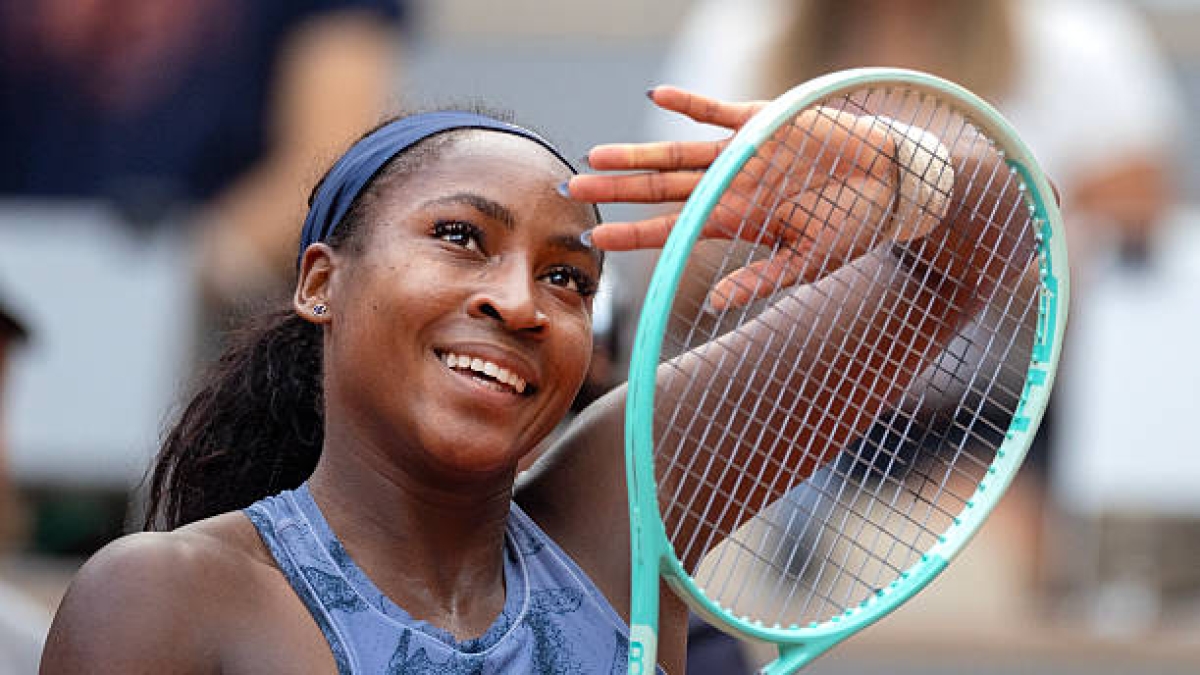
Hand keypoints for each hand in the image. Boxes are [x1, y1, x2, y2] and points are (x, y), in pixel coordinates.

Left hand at [567, 86, 898, 310]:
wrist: (893, 182)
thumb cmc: (852, 227)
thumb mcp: (806, 264)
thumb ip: (759, 281)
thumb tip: (713, 306)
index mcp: (736, 222)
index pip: (672, 230)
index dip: (634, 235)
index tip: (596, 241)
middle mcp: (728, 188)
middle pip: (661, 190)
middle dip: (617, 191)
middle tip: (573, 189)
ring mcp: (743, 154)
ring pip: (678, 155)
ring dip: (638, 155)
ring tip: (597, 154)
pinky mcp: (764, 122)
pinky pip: (719, 112)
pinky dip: (690, 104)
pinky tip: (657, 97)